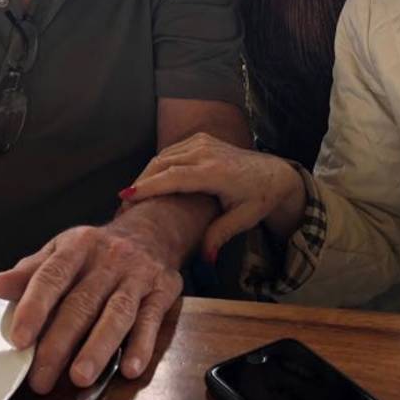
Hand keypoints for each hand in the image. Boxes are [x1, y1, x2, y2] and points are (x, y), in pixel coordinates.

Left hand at [0, 223, 182, 391]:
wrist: (152, 231)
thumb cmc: (97, 250)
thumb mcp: (63, 250)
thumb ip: (31, 272)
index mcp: (78, 246)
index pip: (52, 276)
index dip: (34, 307)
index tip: (19, 339)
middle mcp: (109, 258)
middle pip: (82, 303)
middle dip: (60, 343)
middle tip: (41, 377)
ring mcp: (137, 274)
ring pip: (117, 313)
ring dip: (98, 347)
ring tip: (80, 376)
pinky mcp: (163, 290)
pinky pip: (151, 319)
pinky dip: (141, 344)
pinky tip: (130, 367)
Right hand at [121, 133, 306, 261]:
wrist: (275, 174)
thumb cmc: (259, 198)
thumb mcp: (243, 220)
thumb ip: (219, 236)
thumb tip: (204, 260)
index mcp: (214, 171)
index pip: (173, 177)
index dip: (148, 187)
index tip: (127, 197)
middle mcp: (206, 152)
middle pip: (162, 164)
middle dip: (141, 183)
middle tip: (124, 206)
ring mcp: (203, 142)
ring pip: (164, 155)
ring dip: (147, 174)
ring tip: (133, 197)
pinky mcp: (201, 139)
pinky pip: (171, 151)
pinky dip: (158, 165)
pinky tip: (150, 183)